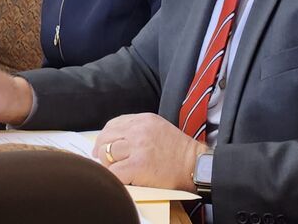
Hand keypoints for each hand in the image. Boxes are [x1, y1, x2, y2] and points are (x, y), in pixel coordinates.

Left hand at [92, 113, 207, 191]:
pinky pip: (114, 171)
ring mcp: (138, 147)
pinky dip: (114, 176)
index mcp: (144, 119)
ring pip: (107, 153)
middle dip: (101, 150)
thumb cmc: (179, 152)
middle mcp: (139, 130)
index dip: (105, 137)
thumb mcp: (158, 128)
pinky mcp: (138, 165)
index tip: (102, 146)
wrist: (196, 165)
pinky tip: (122, 178)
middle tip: (103, 161)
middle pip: (106, 137)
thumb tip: (115, 140)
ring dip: (108, 164)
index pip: (113, 124)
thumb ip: (138, 129)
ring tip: (116, 170)